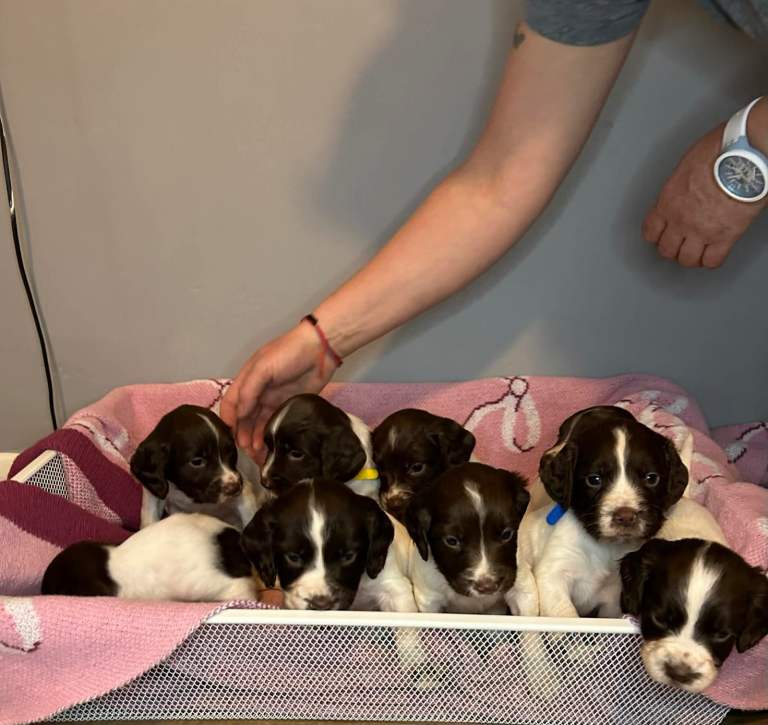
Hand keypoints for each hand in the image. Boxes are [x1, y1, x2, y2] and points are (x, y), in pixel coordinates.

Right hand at [221, 323, 335, 459]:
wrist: (320, 350)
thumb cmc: (289, 352)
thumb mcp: (263, 367)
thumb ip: (249, 390)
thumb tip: (240, 414)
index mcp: (247, 380)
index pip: (230, 403)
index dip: (227, 420)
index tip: (228, 436)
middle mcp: (257, 392)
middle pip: (243, 418)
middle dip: (241, 434)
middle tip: (244, 450)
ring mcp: (273, 401)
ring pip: (258, 424)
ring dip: (254, 438)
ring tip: (256, 454)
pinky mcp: (288, 407)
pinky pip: (275, 424)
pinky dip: (269, 436)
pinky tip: (268, 447)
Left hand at [642, 125, 765, 267]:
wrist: (745, 156)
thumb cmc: (720, 151)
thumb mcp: (686, 166)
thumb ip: (680, 186)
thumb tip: (683, 191)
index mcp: (668, 202)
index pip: (650, 231)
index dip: (656, 235)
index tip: (661, 235)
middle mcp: (680, 220)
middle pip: (666, 249)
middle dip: (672, 248)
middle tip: (679, 244)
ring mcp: (702, 231)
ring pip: (687, 260)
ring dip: (690, 257)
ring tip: (696, 251)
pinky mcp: (725, 237)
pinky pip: (713, 261)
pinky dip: (711, 261)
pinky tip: (714, 253)